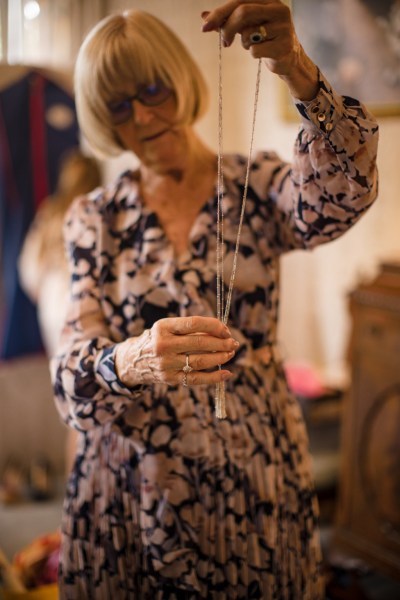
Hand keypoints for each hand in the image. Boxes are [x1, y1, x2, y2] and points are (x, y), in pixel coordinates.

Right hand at [115, 316, 237, 386]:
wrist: (133, 361)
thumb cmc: (158, 340)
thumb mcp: (167, 328)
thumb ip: (190, 329)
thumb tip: (220, 332)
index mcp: (163, 327)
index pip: (194, 323)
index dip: (213, 326)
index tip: (225, 330)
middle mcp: (163, 345)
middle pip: (199, 343)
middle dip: (221, 343)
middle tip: (234, 343)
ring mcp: (166, 364)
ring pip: (200, 361)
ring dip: (220, 358)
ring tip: (230, 354)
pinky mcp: (170, 379)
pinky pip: (196, 379)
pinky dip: (214, 377)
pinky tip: (227, 374)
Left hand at [202, 0, 318, 100]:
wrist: (289, 59)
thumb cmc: (266, 39)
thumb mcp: (247, 26)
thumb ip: (228, 20)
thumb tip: (203, 16)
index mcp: (269, 1)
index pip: (239, 1)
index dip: (220, 13)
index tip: (205, 26)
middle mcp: (278, 10)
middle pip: (243, 12)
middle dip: (228, 28)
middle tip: (224, 42)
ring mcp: (283, 28)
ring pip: (249, 34)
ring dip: (244, 44)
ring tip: (253, 45)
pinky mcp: (284, 46)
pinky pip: (256, 51)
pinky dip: (253, 54)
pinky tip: (263, 53)